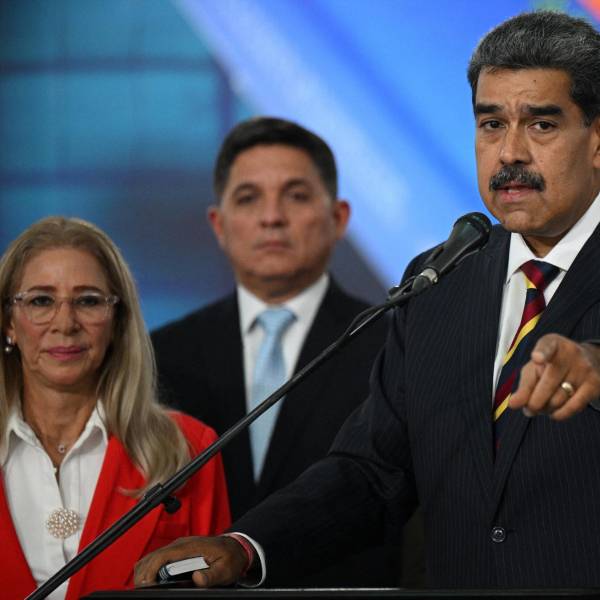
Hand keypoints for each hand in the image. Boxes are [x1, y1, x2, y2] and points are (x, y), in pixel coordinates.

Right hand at [134, 535, 248, 586]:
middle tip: (144, 589)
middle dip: (144, 573)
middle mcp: (181, 544)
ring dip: (145, 570)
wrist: (235, 547)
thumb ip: (211, 575)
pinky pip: (158, 558)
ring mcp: (179, 547)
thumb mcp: (225, 569)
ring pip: (153, 556)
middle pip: (153, 556)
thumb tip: (197, 579)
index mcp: (190, 547)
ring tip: (145, 586)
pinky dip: (150, 568)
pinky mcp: (178, 552)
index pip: (162, 556)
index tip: (147, 585)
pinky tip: (152, 579)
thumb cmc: (230, 557)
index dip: (150, 571)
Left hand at [509, 334, 599, 420]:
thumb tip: (514, 404)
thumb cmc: (551, 367)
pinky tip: (553, 413)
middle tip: (528, 410)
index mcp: (552, 343)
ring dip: (545, 409)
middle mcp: (570, 353)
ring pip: (558, 399)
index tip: (537, 358)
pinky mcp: (594, 384)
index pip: (547, 346)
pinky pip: (573, 406)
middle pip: (547, 384)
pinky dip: (559, 414)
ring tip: (541, 407)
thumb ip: (524, 385)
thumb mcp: (535, 369)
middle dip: (533, 402)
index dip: (542, 353)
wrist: (587, 361)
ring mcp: (584, 369)